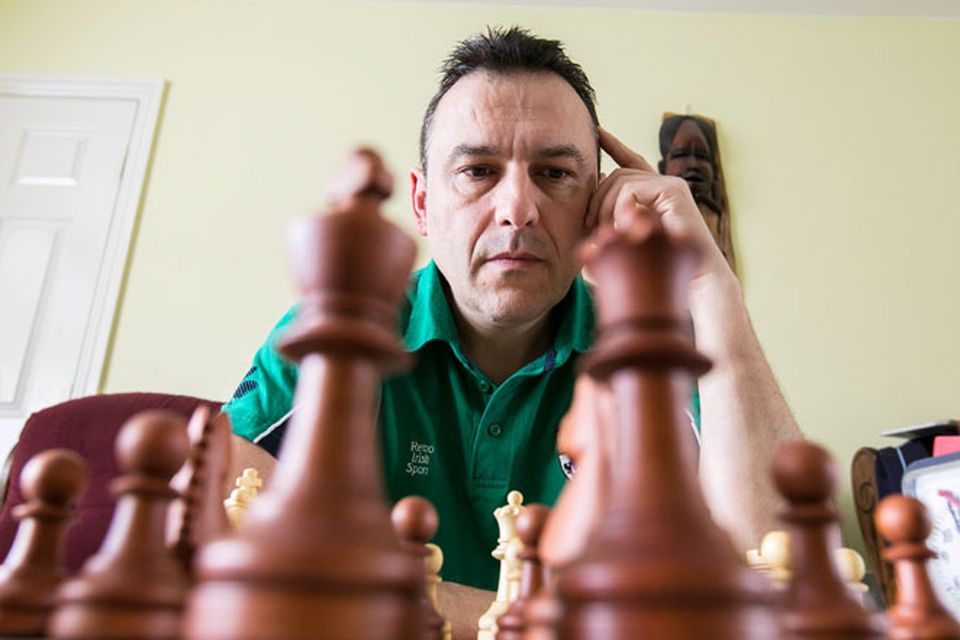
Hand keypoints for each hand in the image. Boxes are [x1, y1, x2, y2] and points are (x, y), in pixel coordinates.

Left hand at [586, 127, 728, 280]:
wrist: (691, 280)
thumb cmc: (659, 269)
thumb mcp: (625, 246)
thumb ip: (608, 228)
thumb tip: (592, 216)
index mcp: (652, 193)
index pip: (630, 161)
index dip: (614, 145)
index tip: (598, 132)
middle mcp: (663, 184)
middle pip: (616, 174)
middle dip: (597, 198)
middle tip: (589, 226)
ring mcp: (670, 185)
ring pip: (621, 180)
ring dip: (605, 207)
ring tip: (606, 233)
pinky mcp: (673, 191)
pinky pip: (632, 189)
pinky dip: (620, 207)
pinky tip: (620, 226)